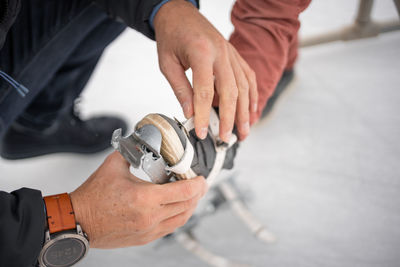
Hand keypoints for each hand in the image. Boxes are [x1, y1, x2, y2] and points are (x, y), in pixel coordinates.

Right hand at [69, 152, 207, 247]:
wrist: (77, 221)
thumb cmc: (92, 198)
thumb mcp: (114, 166)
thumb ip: (132, 151)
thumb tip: (141, 142)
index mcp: (145, 198)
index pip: (184, 192)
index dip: (198, 185)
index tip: (201, 179)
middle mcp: (150, 217)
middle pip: (187, 206)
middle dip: (197, 194)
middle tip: (199, 185)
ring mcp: (148, 230)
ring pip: (181, 219)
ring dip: (190, 207)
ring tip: (191, 196)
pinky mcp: (145, 238)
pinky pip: (170, 228)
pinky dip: (178, 217)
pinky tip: (177, 209)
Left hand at [154, 0, 257, 140]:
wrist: (179, 13)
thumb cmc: (171, 36)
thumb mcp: (167, 63)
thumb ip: (180, 88)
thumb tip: (190, 113)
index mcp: (201, 52)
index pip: (205, 91)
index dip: (204, 115)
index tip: (203, 133)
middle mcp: (221, 52)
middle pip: (231, 91)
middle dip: (230, 119)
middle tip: (227, 139)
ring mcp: (231, 53)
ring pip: (244, 86)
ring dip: (245, 112)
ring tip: (243, 132)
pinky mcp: (235, 54)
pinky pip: (249, 76)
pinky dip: (252, 95)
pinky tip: (251, 111)